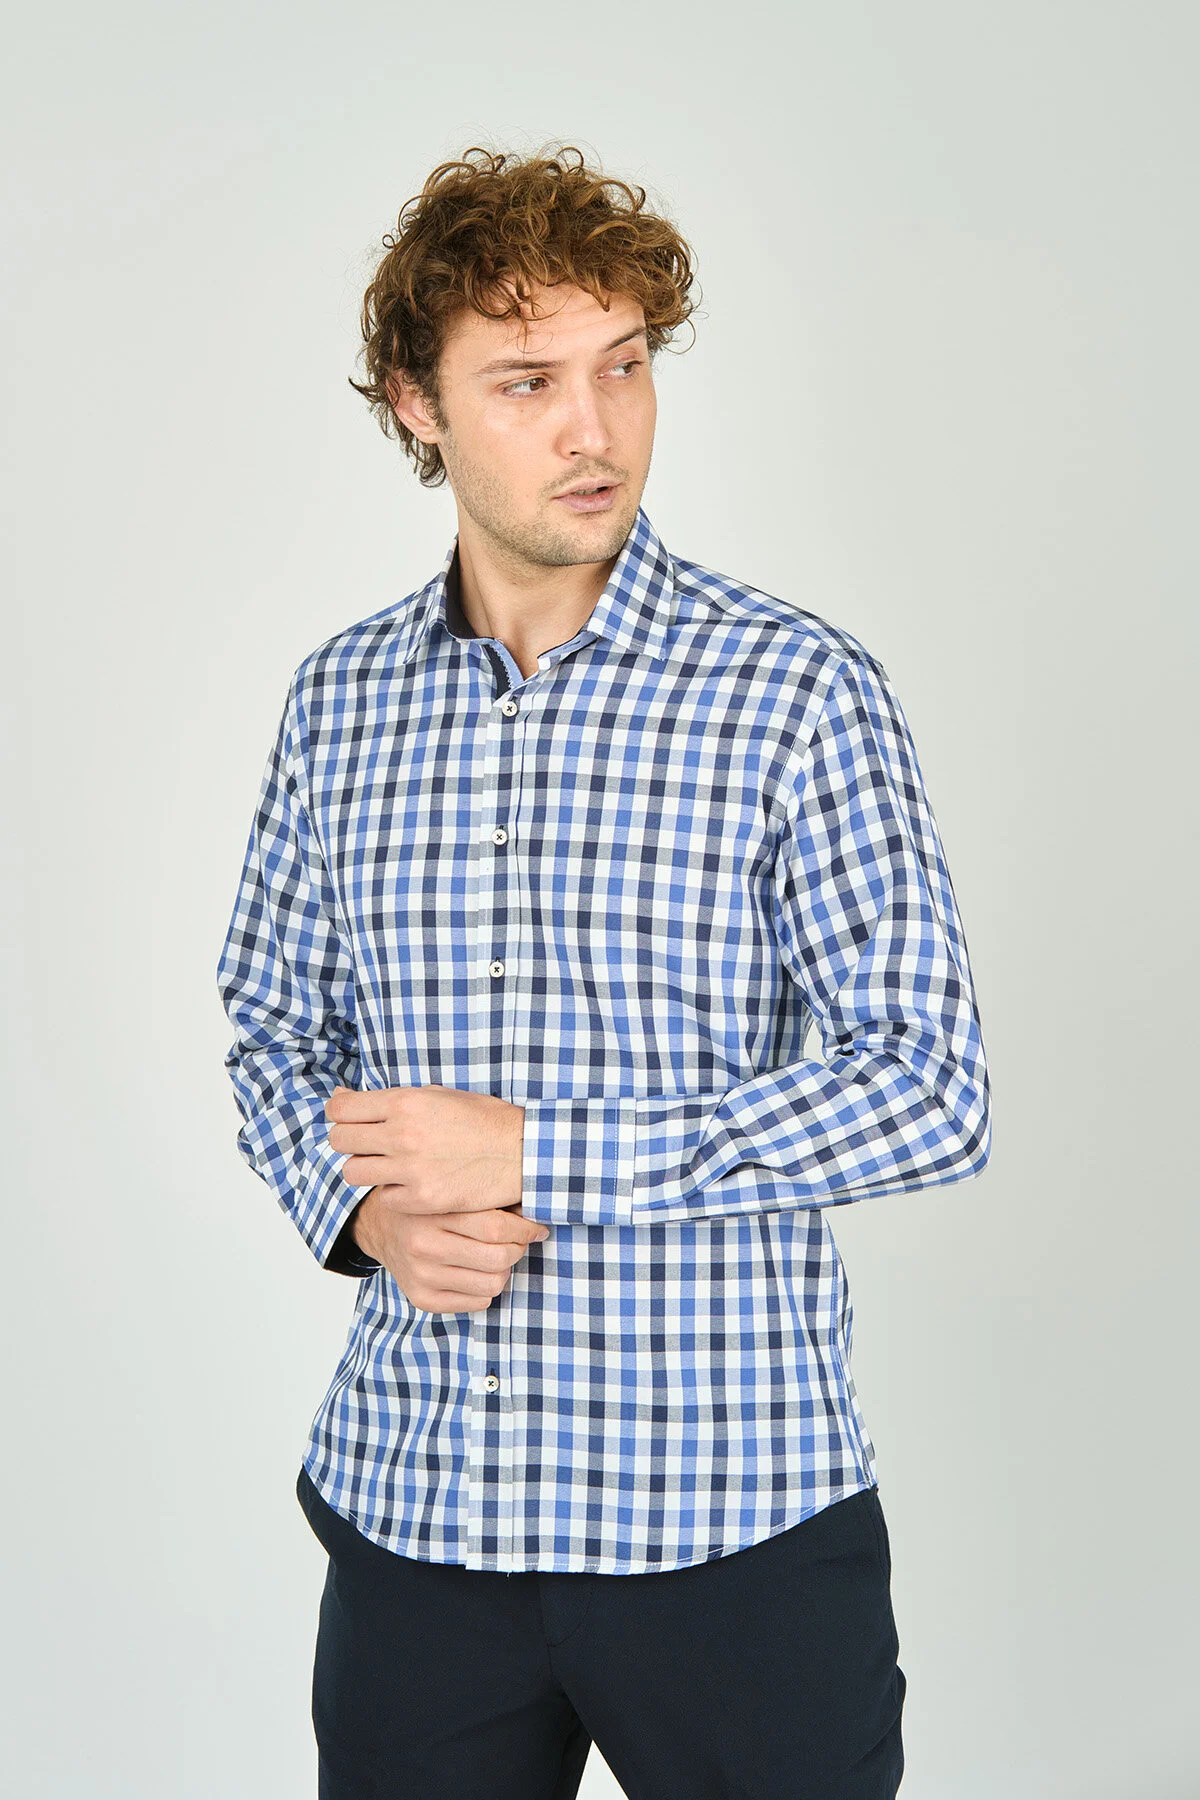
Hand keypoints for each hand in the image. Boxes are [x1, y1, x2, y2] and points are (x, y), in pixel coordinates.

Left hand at [325, 1083, 525, 1214]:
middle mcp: (402, 1134)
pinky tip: (412, 1184)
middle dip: (347, 1141)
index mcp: (405, 1102)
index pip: (341, 1108)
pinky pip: (384, 1198)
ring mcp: (411, 1169)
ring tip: (385, 1166)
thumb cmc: (481, 1119)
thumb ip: (391, 1099)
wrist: (521, 1152)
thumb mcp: (437, 1094)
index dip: (339, 1113)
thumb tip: (342, 1097)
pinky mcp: (422, 1198)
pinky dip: (394, 1193)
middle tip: (365, 1144)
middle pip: (339, 1140)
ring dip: (365, 1169)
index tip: (348, 1118)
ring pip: (353, 1172)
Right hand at [351, 1188, 549, 1313]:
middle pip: (498, 1257)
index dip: (526, 1229)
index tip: (537, 1228)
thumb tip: (537, 1206)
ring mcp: (421, 1275)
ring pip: (492, 1283)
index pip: (496, 1227)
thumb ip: (486, 1197)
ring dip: (502, 1270)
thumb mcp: (451, 1189)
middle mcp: (424, 1245)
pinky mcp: (421, 1298)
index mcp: (433, 1211)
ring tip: (493, 1256)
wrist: (381, 1226)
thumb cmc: (428, 1204)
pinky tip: (475, 1271)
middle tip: (516, 1241)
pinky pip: (478, 1302)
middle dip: (517, 1249)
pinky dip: (485, 1288)